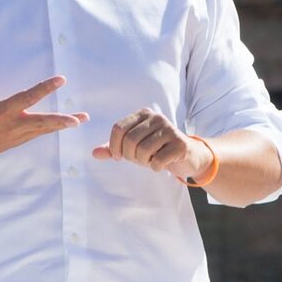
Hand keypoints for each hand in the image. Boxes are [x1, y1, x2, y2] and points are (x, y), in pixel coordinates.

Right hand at [0, 61, 88, 168]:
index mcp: (0, 113)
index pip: (27, 98)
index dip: (45, 88)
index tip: (61, 80)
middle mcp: (11, 126)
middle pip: (41, 123)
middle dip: (61, 121)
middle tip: (79, 119)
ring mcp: (14, 137)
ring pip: (42, 130)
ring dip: (61, 125)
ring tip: (80, 120)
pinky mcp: (14, 142)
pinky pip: (35, 134)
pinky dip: (49, 129)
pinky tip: (61, 124)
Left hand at [92, 108, 212, 180]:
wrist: (187, 156)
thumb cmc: (156, 150)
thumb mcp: (133, 148)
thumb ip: (113, 149)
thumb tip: (94, 153)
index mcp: (142, 114)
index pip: (118, 128)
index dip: (114, 146)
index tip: (119, 156)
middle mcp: (156, 117)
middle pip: (129, 140)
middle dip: (130, 156)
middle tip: (139, 160)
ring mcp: (169, 128)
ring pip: (143, 150)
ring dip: (144, 162)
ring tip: (151, 160)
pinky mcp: (180, 143)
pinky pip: (157, 160)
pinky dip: (155, 167)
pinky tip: (161, 164)